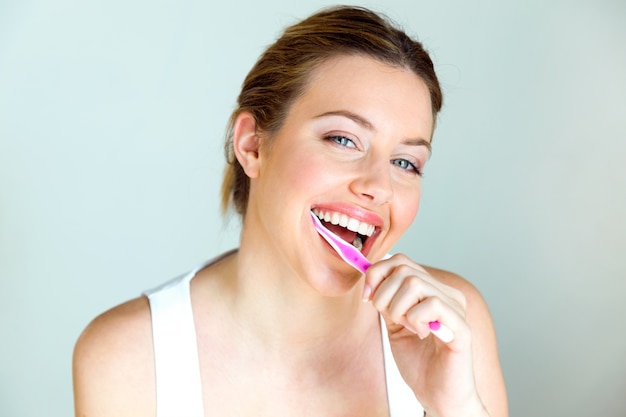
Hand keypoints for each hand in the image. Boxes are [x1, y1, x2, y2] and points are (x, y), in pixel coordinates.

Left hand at [363, 254, 488, 416]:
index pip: (401, 261)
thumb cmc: (419, 363)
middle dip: (383, 294)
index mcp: (433, 291)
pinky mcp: (461, 327)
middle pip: (405, 270)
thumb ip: (387, 300)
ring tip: (406, 327)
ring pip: (415, 284)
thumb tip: (370, 278)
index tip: (367, 298)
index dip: (377, 274)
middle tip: (389, 319)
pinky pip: (431, 305)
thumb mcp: (394, 324)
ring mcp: (456, 309)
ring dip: (397, 308)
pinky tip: (420, 334)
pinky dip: (414, 319)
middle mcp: (447, 294)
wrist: (438, 396)